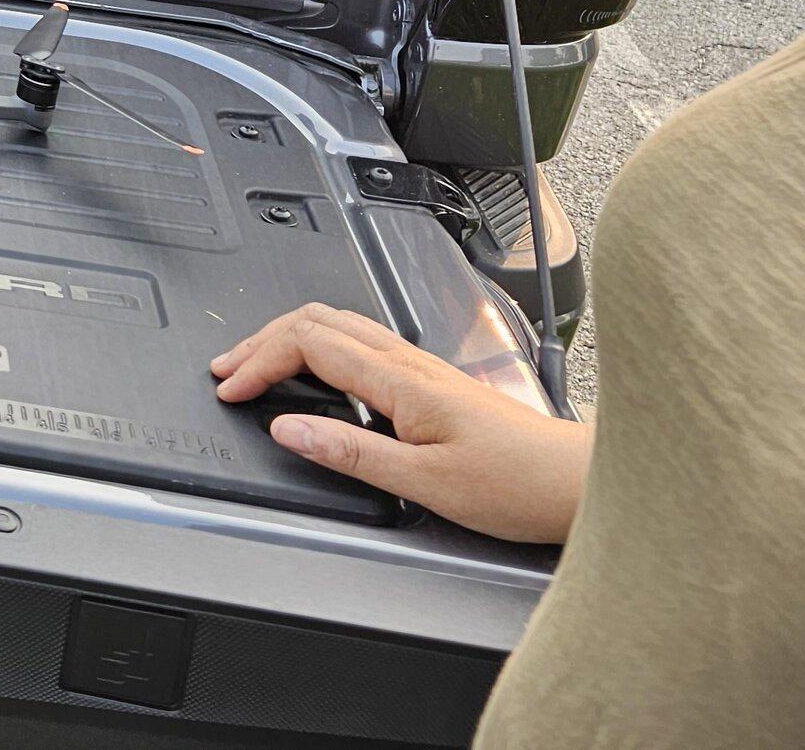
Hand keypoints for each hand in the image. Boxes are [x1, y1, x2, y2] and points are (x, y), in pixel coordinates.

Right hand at [211, 302, 590, 544]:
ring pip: (337, 324)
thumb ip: (352, 453)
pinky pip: (357, 341)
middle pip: (316, 319)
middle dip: (261, 340)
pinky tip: (311, 374)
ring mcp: (420, 366)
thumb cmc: (517, 484)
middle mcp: (408, 361)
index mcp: (401, 380)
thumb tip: (289, 429)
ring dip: (286, 339)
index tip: (232, 390)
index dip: (260, 361)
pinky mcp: (429, 380)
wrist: (577, 482)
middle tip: (227, 372)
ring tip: (255, 366)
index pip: (308, 342)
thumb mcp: (426, 483)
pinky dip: (316, 347)